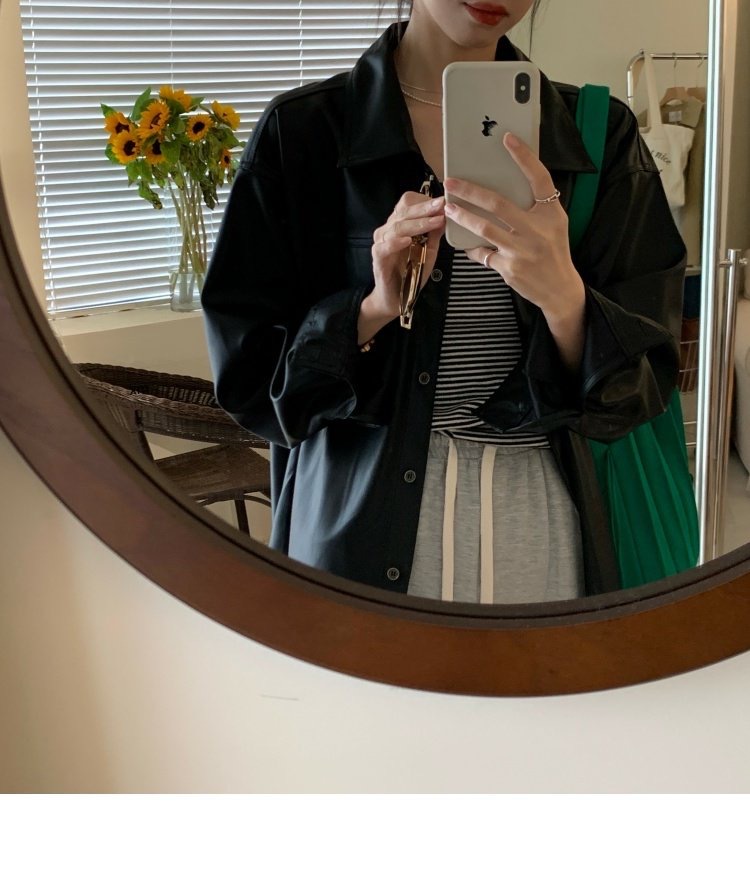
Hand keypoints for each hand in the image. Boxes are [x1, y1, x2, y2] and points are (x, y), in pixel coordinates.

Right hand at [358, 191, 444, 342]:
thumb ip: (435, 234)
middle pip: (404, 211)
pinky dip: (396, 242)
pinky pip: (385, 246)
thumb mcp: (429, 251)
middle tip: (442, 205)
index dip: (425, 200)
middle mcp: (388, 230)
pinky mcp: (378, 258)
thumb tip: (446, 215)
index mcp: (400, 224)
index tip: (444, 201)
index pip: (408, 203)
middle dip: (425, 207)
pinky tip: (408, 240)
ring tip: (434, 222)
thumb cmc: (412, 273)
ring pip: (397, 226)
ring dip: (418, 223)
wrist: (395, 298)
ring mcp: (382, 243)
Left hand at [443, 132, 583, 325]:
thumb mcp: (554, 224)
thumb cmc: (553, 251)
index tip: (507, 138)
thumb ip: (536, 206)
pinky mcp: (509, 267)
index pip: (539, 178)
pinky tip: (464, 242)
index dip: (524, 157)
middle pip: (498, 203)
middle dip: (471, 191)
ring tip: (448, 207)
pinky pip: (482, 253)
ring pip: (484, 228)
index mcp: (551, 213)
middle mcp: (537, 230)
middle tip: (452, 181)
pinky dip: (472, 247)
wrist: (559, 289)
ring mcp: (522, 250)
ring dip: (462, 216)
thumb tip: (506, 185)